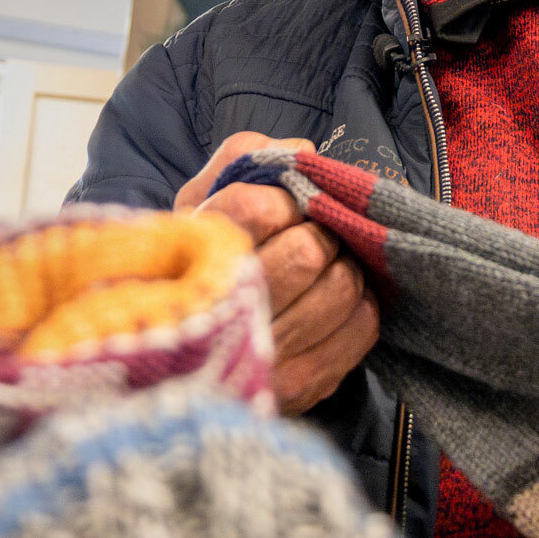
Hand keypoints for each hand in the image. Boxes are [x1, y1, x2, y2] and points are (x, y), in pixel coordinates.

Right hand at [176, 132, 379, 415]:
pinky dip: (360, 305)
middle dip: (318, 233)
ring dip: (341, 268)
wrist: (177, 352)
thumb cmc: (199, 256)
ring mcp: (262, 354)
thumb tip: (304, 153)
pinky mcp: (299, 385)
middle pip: (306, 251)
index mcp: (191, 253)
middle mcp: (224, 309)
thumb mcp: (201, 197)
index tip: (282, 207)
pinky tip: (332, 301)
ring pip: (340, 288)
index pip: (256, 209)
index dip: (283, 201)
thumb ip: (244, 155)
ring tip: (321, 268)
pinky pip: (361, 328)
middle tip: (308, 236)